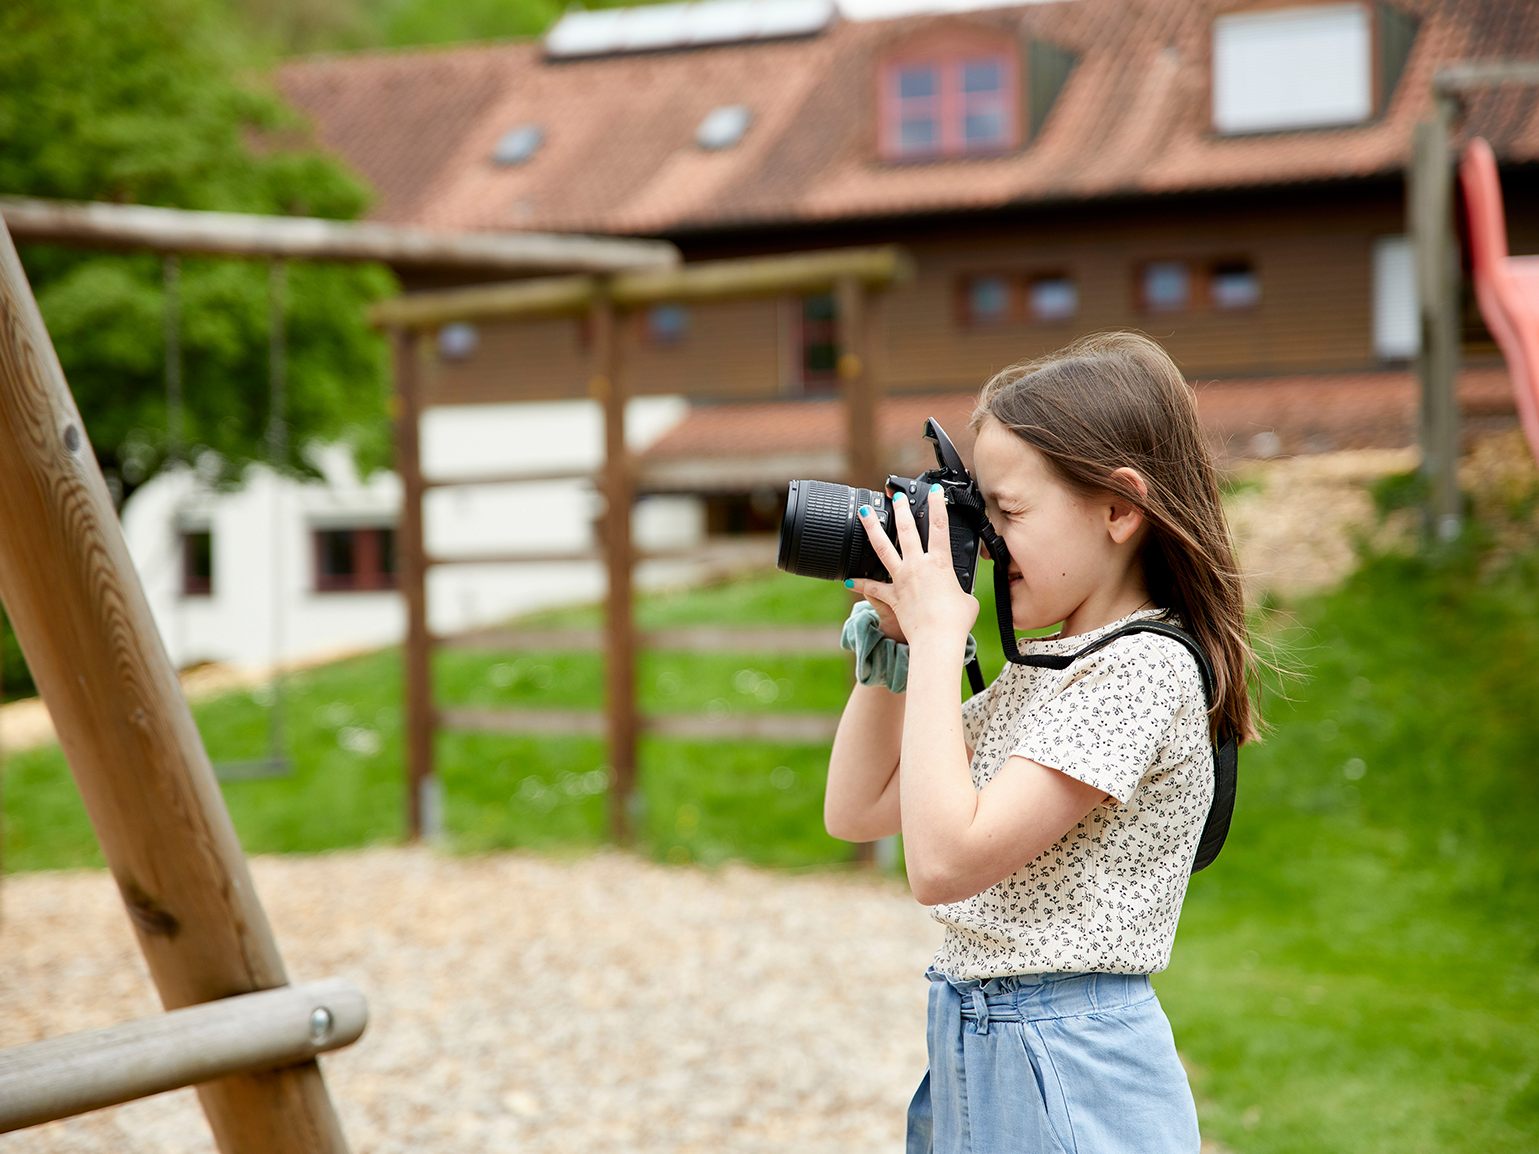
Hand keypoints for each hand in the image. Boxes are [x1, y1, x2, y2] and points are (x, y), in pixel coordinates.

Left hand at [849, 486, 977, 652]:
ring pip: (882, 548)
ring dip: (872, 528)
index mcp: (940, 563)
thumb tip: (960, 594)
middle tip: (896, 497)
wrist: (937, 638)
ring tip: (863, 513)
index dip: (938, 506)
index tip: (935, 491)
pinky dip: (859, 584)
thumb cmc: (955, 621)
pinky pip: (872, 588)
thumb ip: (962, 591)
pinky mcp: (891, 596)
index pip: (940, 527)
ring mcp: (902, 579)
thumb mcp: (968, 599)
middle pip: (906, 531)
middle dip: (901, 510)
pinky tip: (847, 579)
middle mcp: (918, 566)